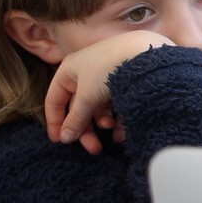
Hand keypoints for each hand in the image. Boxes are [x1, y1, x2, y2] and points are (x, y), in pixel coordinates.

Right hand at [44, 31, 172, 153]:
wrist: (147, 52)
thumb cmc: (109, 70)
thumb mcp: (87, 97)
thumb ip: (75, 118)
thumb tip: (64, 138)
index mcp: (69, 71)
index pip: (54, 99)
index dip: (55, 121)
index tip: (60, 142)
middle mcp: (86, 72)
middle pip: (79, 106)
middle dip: (86, 129)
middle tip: (94, 149)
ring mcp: (106, 76)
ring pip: (99, 106)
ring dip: (104, 123)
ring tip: (113, 132)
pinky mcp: (125, 79)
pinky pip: (116, 102)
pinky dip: (118, 117)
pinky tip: (124, 130)